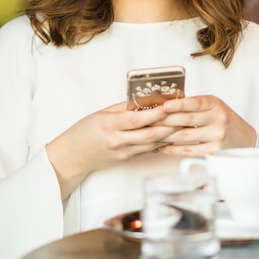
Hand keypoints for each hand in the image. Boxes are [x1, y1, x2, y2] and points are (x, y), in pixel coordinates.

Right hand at [46, 102, 177, 198]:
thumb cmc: (85, 132)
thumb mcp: (101, 114)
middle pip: (150, 134)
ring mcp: (124, 152)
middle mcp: (118, 141)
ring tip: (183, 125)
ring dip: (169, 135)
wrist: (73, 155)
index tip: (169, 105)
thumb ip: (123, 107)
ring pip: (153, 144)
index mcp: (110, 125)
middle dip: (170, 125)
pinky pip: (148, 150)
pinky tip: (172, 136)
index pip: (137, 119)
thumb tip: (143, 99)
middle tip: (185, 116)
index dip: (155, 113)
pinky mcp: (127, 159)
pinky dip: (161, 142)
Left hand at [155, 95, 256, 156]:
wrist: (243, 137)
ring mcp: (217, 135)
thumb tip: (163, 106)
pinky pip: (189, 150)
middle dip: (164, 121)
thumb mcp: (212, 106)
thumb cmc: (221, 119)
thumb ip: (192, 106)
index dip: (178, 104)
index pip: (195, 102)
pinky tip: (162, 146)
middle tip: (147, 121)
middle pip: (186, 120)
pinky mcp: (214, 151)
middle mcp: (218, 118)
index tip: (164, 106)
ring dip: (165, 136)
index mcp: (215, 103)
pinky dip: (173, 149)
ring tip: (150, 134)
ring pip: (184, 136)